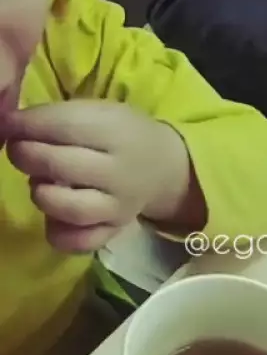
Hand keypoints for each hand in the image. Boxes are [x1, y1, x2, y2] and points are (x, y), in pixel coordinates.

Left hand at [1, 100, 197, 251]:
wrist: (163, 167)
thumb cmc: (120, 134)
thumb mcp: (99, 112)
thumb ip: (57, 117)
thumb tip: (8, 126)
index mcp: (118, 133)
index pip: (64, 126)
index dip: (26, 124)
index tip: (11, 123)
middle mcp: (121, 173)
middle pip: (61, 166)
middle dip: (26, 155)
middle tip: (20, 150)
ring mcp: (118, 207)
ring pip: (71, 209)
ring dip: (42, 193)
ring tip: (40, 183)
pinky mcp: (113, 231)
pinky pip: (80, 242)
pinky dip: (58, 232)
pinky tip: (54, 216)